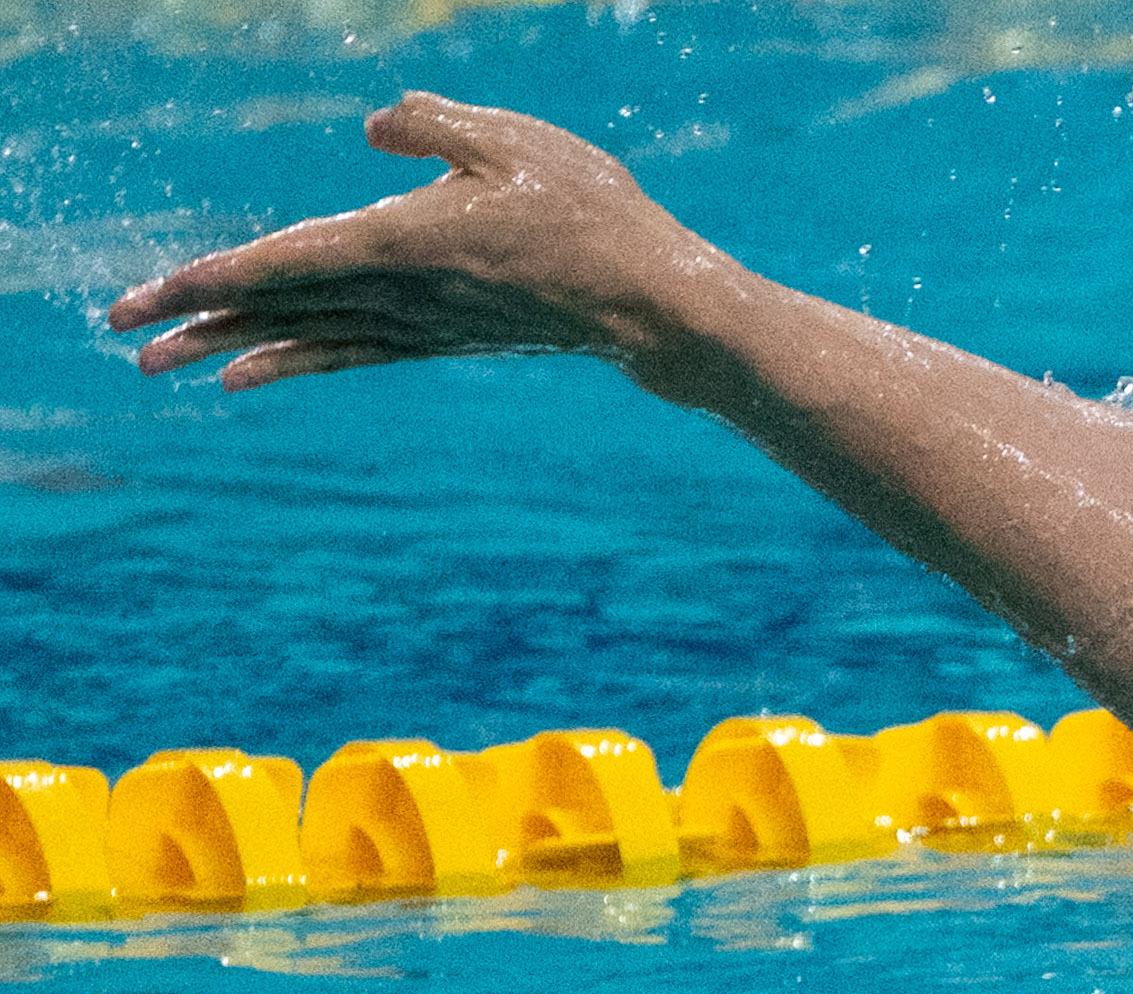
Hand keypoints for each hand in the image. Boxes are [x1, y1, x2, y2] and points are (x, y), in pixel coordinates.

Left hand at [109, 92, 730, 389]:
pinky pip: (349, 352)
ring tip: (160, 363)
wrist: (654, 305)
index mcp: (404, 240)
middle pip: (278, 305)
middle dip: (195, 317)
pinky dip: (293, 361)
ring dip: (228, 345)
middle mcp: (400, 293)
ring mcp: (419, 322)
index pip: (285, 262)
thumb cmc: (593, 214)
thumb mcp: (514, 140)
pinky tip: (249, 375)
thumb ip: (432, 124)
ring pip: (304, 333)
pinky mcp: (441, 336)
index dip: (211, 278)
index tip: (149, 297)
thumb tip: (371, 131)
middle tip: (122, 332)